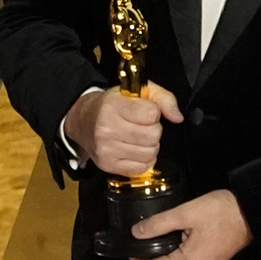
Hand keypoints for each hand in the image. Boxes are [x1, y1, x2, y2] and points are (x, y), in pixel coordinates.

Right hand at [65, 83, 184, 178]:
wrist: (82, 120)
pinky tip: (134, 150)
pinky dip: (143, 159)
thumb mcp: (137, 92)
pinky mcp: (107, 165)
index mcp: (113, 106)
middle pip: (153, 135)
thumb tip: (178, 118)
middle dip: (153, 130)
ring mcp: (106, 149)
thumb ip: (163, 98)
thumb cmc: (113, 105)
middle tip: (141, 126)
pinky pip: (142, 167)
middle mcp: (106, 128)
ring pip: (150, 153)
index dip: (153, 113)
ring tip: (138, 138)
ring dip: (149, 146)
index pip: (152, 114)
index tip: (144, 112)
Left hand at [131, 188, 251, 259]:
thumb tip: (136, 232)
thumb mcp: (186, 213)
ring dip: (166, 252)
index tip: (128, 248)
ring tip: (154, 235)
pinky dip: (179, 251)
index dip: (139, 259)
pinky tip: (174, 237)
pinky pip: (189, 259)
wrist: (253, 210)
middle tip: (139, 238)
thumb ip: (158, 224)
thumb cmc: (221, 211)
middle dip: (151, 255)